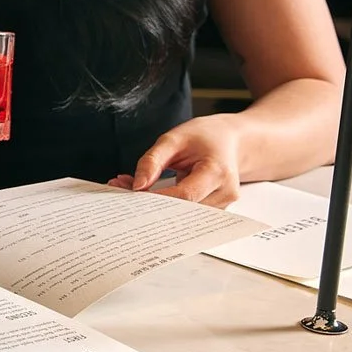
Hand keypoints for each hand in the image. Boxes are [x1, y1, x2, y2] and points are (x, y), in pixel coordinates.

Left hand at [109, 113, 247, 206]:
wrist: (230, 141)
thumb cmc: (205, 136)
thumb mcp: (174, 138)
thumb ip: (153, 161)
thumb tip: (136, 186)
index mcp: (218, 172)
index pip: (186, 195)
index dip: (157, 198)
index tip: (131, 192)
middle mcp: (224, 193)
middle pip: (183, 210)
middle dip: (150, 203)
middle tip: (121, 189)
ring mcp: (221, 205)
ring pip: (182, 215)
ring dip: (155, 205)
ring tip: (130, 186)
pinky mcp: (213, 211)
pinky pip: (185, 214)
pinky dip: (165, 205)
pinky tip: (147, 192)